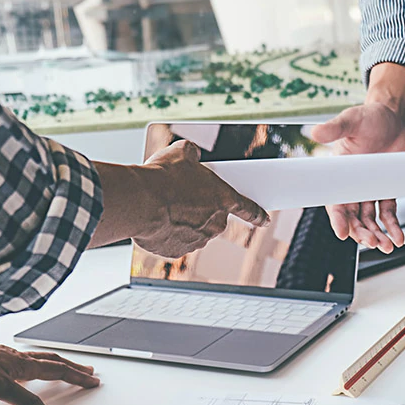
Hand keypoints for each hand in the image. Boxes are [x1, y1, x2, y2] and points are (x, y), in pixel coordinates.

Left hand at [0, 338, 99, 404]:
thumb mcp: (0, 389)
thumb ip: (25, 403)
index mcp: (24, 365)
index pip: (58, 371)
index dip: (77, 377)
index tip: (92, 380)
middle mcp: (18, 358)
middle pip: (54, 361)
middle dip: (73, 367)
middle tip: (88, 371)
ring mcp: (6, 356)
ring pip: (39, 358)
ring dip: (56, 363)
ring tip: (65, 367)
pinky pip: (23, 359)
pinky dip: (34, 363)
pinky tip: (25, 369)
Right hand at [91, 140, 269, 257]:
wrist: (139, 201)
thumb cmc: (162, 177)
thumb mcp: (181, 153)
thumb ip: (192, 153)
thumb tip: (190, 152)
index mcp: (223, 199)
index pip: (248, 208)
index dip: (258, 214)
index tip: (265, 220)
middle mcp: (214, 224)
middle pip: (214, 218)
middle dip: (201, 210)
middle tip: (181, 198)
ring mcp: (196, 240)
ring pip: (194, 231)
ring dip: (183, 222)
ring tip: (164, 207)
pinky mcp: (176, 252)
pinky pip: (175, 242)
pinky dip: (167, 234)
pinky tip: (156, 221)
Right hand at [309, 63, 404, 252]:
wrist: (392, 117)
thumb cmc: (367, 118)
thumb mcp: (351, 120)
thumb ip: (335, 128)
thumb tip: (315, 132)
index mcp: (339, 174)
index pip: (335, 202)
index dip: (337, 219)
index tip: (342, 232)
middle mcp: (353, 186)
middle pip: (353, 218)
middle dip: (361, 232)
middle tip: (371, 241)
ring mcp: (370, 190)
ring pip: (370, 220)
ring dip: (377, 234)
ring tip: (386, 245)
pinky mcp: (387, 190)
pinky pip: (388, 213)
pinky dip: (393, 227)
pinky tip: (398, 238)